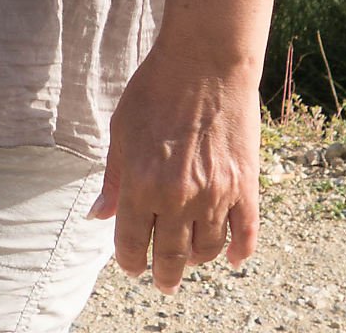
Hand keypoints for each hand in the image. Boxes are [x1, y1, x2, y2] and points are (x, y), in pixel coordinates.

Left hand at [87, 50, 261, 291]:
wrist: (205, 62)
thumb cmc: (155, 90)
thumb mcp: (121, 132)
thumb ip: (113, 180)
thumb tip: (99, 216)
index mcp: (142, 185)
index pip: (134, 243)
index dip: (131, 262)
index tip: (133, 268)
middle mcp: (179, 197)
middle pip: (172, 256)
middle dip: (165, 275)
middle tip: (164, 283)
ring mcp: (216, 194)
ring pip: (208, 249)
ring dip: (197, 260)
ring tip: (190, 260)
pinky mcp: (245, 185)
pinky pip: (246, 233)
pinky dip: (239, 253)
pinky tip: (231, 260)